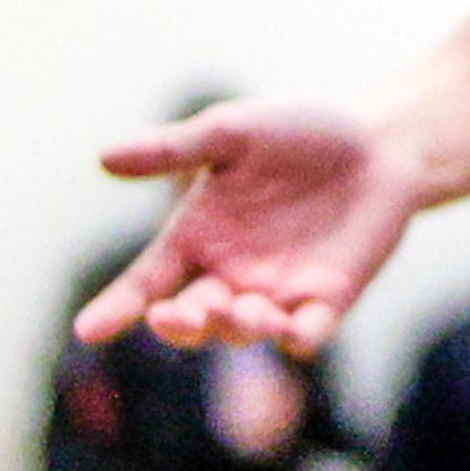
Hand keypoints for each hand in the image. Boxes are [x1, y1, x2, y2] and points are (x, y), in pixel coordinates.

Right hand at [76, 100, 418, 357]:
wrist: (381, 140)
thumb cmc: (301, 132)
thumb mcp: (234, 132)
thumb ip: (174, 149)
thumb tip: (103, 157)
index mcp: (198, 238)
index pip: (147, 282)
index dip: (117, 307)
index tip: (88, 329)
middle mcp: (229, 276)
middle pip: (191, 319)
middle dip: (180, 324)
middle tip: (176, 314)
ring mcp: (277, 294)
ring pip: (243, 332)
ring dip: (237, 326)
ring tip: (244, 306)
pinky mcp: (327, 302)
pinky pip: (306, 335)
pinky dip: (299, 338)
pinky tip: (297, 330)